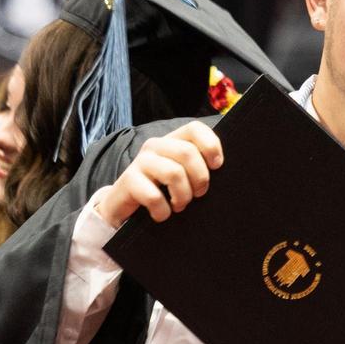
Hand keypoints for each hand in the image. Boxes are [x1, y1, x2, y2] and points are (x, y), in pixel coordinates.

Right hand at [94, 121, 222, 225]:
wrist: (122, 207)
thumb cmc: (161, 191)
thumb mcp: (182, 175)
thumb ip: (198, 166)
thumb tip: (221, 167)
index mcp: (172, 141)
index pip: (195, 129)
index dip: (211, 146)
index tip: (217, 166)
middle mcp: (155, 146)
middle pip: (187, 152)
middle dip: (200, 179)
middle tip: (198, 195)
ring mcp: (140, 162)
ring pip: (174, 173)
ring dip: (183, 197)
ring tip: (180, 205)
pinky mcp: (128, 180)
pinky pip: (154, 196)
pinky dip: (163, 211)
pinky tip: (162, 214)